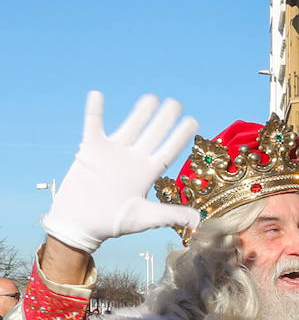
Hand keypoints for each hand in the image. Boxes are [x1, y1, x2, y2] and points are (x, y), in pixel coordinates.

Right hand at [43, 93, 199, 253]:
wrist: (80, 225)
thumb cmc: (111, 223)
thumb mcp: (143, 217)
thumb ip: (169, 214)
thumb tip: (197, 219)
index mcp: (147, 173)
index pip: (169, 150)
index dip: (181, 136)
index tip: (193, 121)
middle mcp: (133, 159)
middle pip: (153, 133)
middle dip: (165, 119)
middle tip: (176, 103)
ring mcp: (113, 153)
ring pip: (131, 126)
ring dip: (141, 112)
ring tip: (152, 98)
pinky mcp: (91, 150)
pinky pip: (93, 125)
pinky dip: (94, 110)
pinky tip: (97, 94)